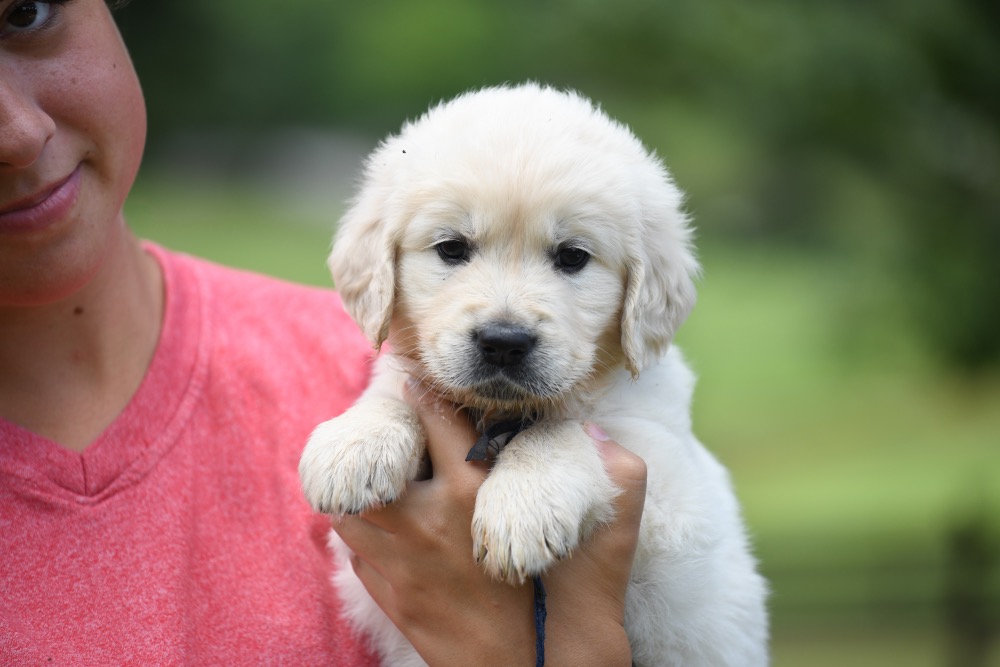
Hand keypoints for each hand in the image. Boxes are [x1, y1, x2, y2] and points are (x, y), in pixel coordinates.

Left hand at [331, 383, 645, 665]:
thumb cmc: (567, 612)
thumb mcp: (608, 544)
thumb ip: (620, 481)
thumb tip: (602, 431)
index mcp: (474, 498)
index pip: (437, 424)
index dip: (421, 393)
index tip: (410, 377)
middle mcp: (428, 524)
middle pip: (377, 461)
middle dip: (375, 437)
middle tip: (378, 423)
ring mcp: (402, 564)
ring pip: (352, 509)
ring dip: (360, 487)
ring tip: (374, 472)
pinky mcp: (391, 598)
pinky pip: (357, 553)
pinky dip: (362, 532)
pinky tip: (378, 525)